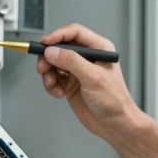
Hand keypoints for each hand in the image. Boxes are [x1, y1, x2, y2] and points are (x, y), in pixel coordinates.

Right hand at [36, 23, 139, 139]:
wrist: (115, 124)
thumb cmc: (115, 101)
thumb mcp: (93, 77)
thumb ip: (72, 62)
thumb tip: (53, 52)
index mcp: (99, 48)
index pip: (74, 33)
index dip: (57, 36)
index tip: (45, 44)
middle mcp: (87, 57)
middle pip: (60, 47)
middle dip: (49, 57)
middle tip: (43, 68)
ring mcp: (78, 70)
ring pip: (54, 63)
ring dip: (49, 74)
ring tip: (52, 84)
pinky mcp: (70, 83)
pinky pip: (53, 78)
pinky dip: (51, 85)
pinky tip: (58, 93)